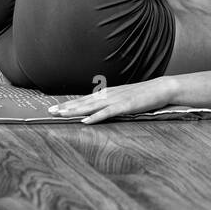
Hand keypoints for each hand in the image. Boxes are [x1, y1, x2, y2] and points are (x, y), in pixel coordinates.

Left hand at [47, 77, 177, 124]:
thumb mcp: (124, 99)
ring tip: (61, 115)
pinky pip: (108, 113)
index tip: (55, 107)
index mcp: (107, 94)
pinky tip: (85, 121)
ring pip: (91, 106)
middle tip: (49, 111)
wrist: (161, 88)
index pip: (84, 99)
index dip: (69, 104)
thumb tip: (98, 111)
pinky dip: (96, 117)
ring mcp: (116, 100)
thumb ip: (111, 104)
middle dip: (65, 107)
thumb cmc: (144, 95)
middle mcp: (108, 95)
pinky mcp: (125, 106)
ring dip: (75, 111)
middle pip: (83, 102)